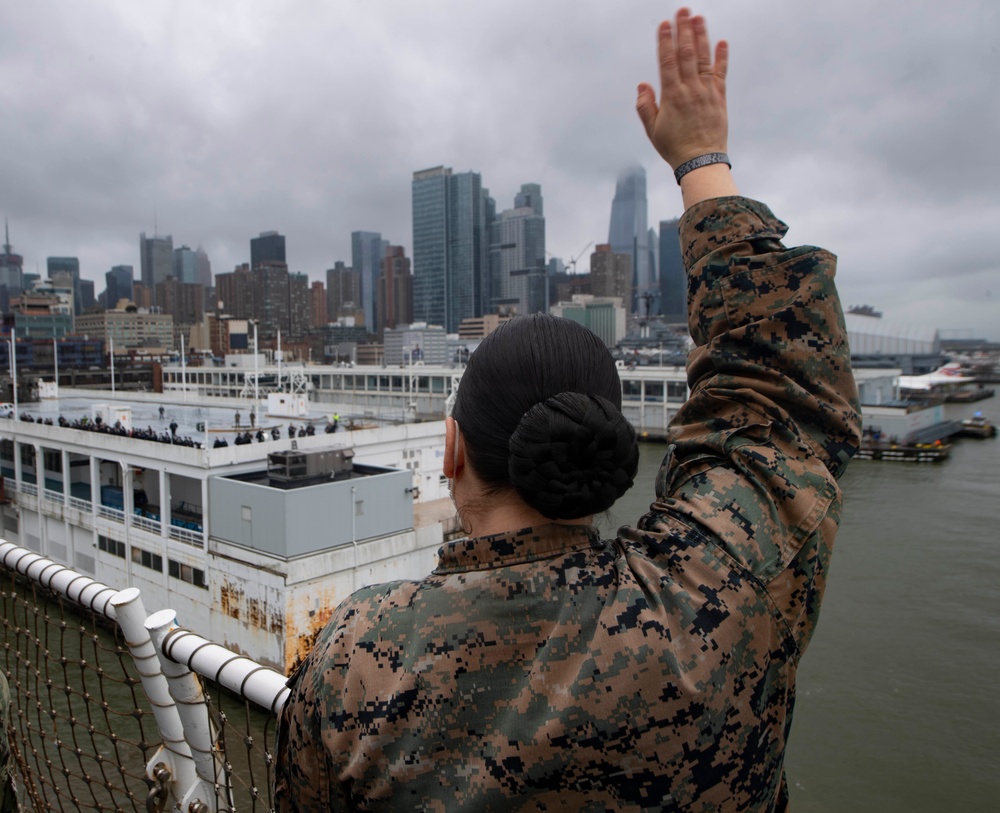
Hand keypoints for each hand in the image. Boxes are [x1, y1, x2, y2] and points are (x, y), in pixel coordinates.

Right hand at [636, 8, 728, 169]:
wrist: (701, 161)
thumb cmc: (674, 147)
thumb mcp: (653, 130)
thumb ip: (646, 106)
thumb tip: (642, 85)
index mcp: (672, 96)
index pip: (668, 62)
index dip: (666, 42)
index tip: (664, 25)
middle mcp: (690, 90)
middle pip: (686, 54)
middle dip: (684, 31)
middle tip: (683, 10)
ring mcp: (706, 92)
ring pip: (703, 59)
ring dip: (701, 37)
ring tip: (699, 18)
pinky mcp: (719, 98)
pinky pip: (721, 74)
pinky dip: (722, 58)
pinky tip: (722, 42)